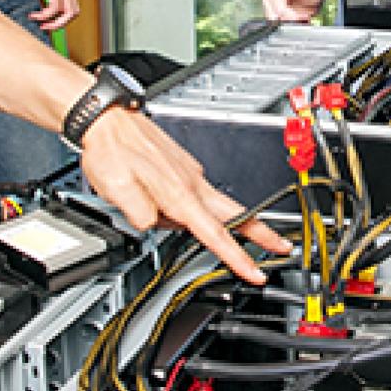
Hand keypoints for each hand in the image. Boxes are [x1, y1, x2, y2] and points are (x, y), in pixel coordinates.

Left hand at [14, 0, 79, 29]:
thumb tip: (14, 3)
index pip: (55, 7)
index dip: (44, 16)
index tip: (31, 16)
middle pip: (71, 13)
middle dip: (59, 24)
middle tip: (44, 27)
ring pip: (75, 9)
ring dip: (64, 20)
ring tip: (49, 23)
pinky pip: (72, 3)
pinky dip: (65, 12)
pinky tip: (51, 12)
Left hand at [80, 107, 291, 284]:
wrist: (109, 119)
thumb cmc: (112, 149)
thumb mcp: (117, 192)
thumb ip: (140, 216)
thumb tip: (153, 225)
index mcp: (179, 192)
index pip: (215, 233)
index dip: (237, 256)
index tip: (255, 271)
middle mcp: (190, 182)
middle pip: (236, 213)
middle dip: (261, 232)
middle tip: (281, 246)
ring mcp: (190, 173)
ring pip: (219, 204)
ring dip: (237, 222)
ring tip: (245, 237)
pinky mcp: (183, 168)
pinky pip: (198, 194)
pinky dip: (202, 208)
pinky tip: (183, 212)